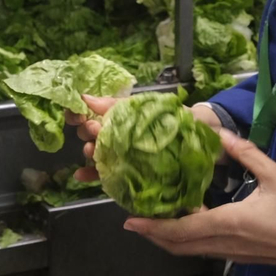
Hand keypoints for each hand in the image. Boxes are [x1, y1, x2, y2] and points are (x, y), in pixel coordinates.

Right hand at [67, 96, 224, 182]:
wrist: (202, 136)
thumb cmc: (174, 118)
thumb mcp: (148, 106)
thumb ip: (117, 105)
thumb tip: (85, 98)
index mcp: (121, 117)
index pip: (93, 113)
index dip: (79, 114)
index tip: (73, 114)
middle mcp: (119, 135)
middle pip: (94, 134)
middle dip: (88, 133)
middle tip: (93, 133)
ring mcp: (124, 155)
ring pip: (99, 154)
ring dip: (90, 154)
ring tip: (90, 154)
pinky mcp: (130, 173)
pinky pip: (109, 176)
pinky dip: (93, 175)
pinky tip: (81, 176)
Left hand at [123, 129, 275, 275]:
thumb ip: (247, 153)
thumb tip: (222, 133)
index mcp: (229, 223)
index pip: (182, 229)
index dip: (154, 226)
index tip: (131, 220)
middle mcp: (224, 242)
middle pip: (178, 245)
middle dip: (153, 234)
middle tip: (132, 221)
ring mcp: (231, 253)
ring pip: (190, 250)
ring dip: (168, 239)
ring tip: (151, 221)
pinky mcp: (239, 256)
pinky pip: (203, 250)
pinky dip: (186, 240)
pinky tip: (185, 224)